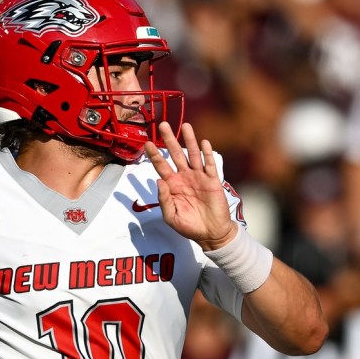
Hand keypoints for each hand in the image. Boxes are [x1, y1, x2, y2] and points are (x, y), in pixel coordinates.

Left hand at [144, 123, 235, 250]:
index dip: (154, 154)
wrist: (211, 234)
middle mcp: (184, 177)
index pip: (161, 166)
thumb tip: (158, 181)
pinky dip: (207, 153)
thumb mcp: (171, 216)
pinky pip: (210, 164)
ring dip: (189, 140)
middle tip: (163, 125)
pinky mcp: (213, 180)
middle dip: (169, 140)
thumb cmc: (189, 226)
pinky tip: (203, 142)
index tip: (147, 143)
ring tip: (185, 126)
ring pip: (193, 154)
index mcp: (172, 185)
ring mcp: (199, 177)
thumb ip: (164, 199)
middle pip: (175, 154)